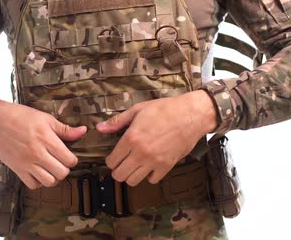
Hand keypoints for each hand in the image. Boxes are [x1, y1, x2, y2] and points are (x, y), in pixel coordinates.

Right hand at [0, 99, 86, 188]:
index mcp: (46, 139)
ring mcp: (26, 163)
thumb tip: (83, 131)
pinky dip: (39, 182)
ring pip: (49, 182)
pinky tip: (39, 172)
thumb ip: (65, 129)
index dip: (73, 159)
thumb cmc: (21, 116)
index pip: (69, 160)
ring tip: (51, 168)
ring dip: (53, 177)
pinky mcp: (17, 169)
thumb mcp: (45, 118)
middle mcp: (37, 153)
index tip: (69, 155)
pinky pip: (33, 185)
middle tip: (60, 162)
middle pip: (61, 173)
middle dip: (65, 168)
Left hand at [96, 90, 216, 186]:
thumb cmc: (165, 109)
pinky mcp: (167, 166)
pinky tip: (149, 166)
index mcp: (131, 138)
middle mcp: (141, 152)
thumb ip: (118, 121)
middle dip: (118, 170)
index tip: (114, 157)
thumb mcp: (138, 110)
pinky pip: (152, 180)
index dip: (110, 160)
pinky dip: (149, 176)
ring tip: (134, 166)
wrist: (191, 115)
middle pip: (120, 175)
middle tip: (122, 163)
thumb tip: (100, 128)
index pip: (112, 161)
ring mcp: (154, 161)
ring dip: (131, 175)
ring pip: (133, 181)